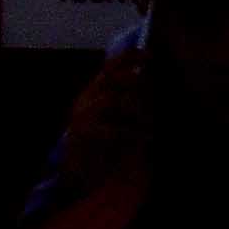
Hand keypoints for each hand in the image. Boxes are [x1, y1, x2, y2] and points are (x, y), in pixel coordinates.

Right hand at [59, 41, 155, 178]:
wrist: (78, 174)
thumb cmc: (103, 146)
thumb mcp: (116, 119)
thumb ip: (127, 101)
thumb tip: (149, 83)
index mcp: (93, 93)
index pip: (109, 67)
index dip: (128, 58)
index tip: (149, 54)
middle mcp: (85, 99)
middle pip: (110, 78)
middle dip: (134, 80)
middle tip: (150, 92)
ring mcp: (82, 115)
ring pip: (113, 100)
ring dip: (137, 110)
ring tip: (149, 123)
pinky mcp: (85, 134)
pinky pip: (114, 128)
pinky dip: (134, 132)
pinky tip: (145, 138)